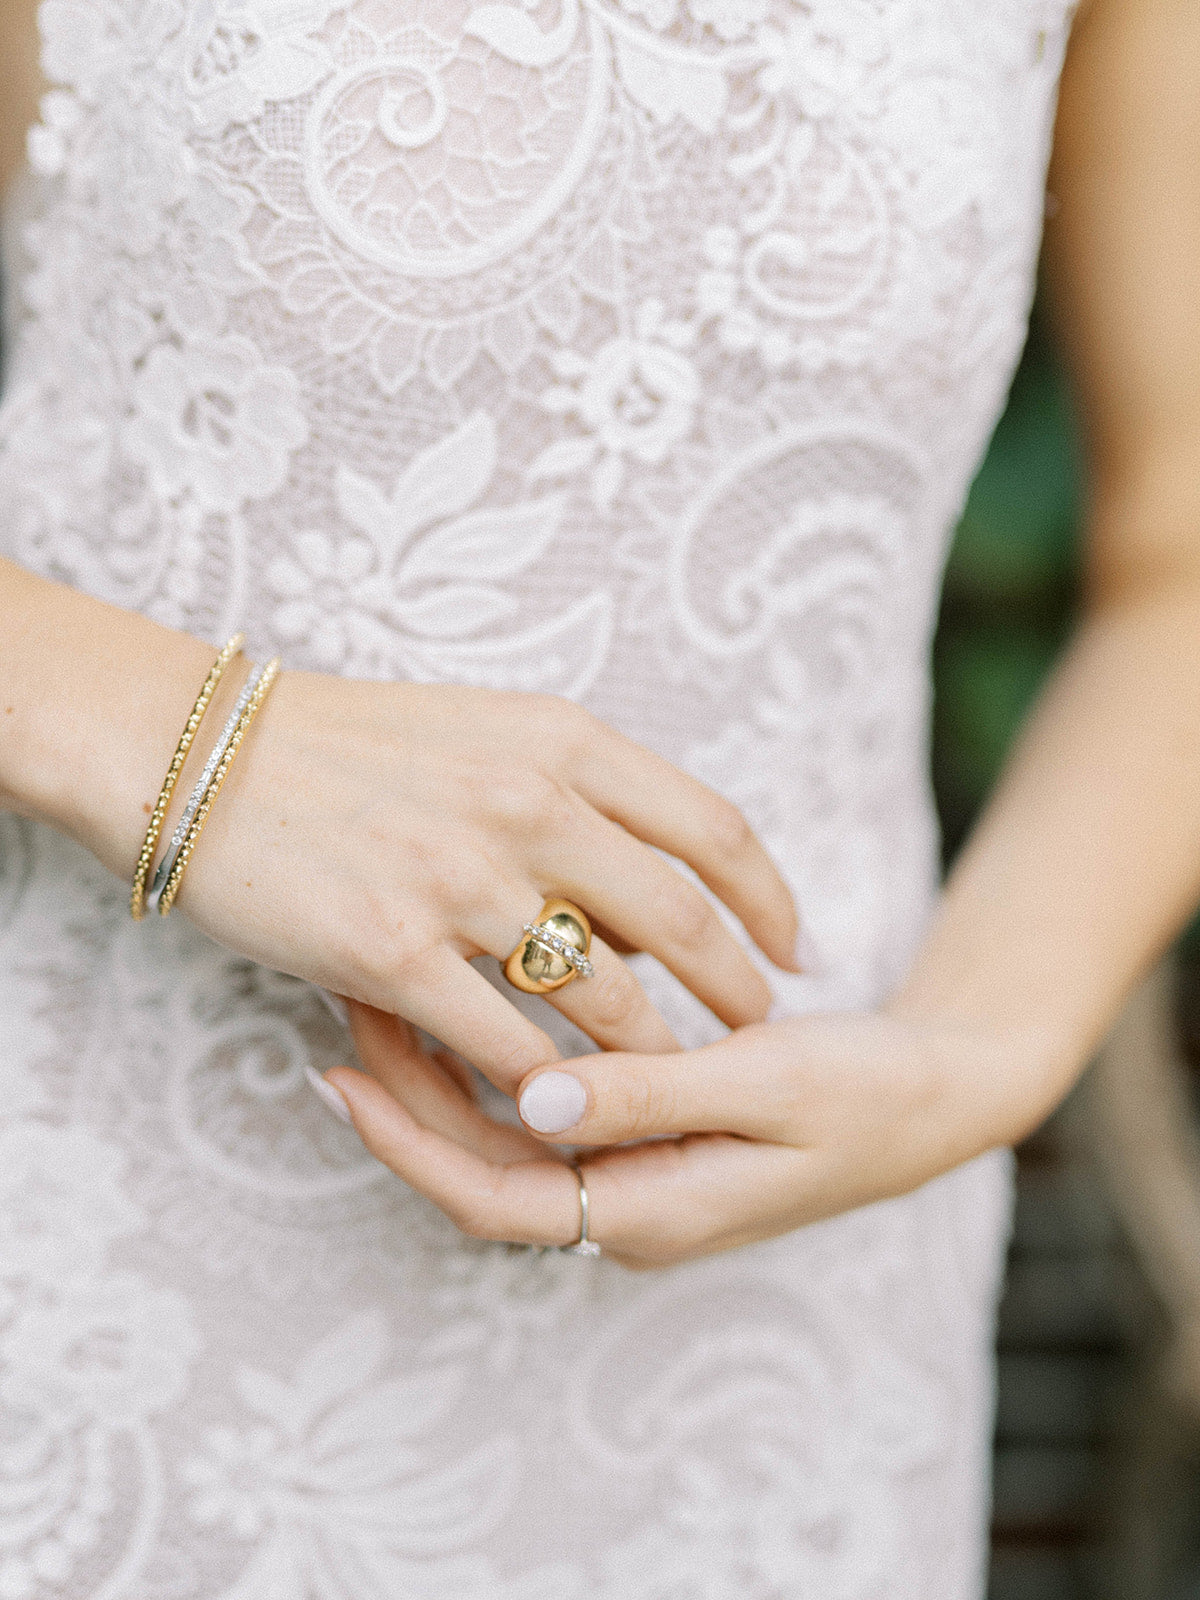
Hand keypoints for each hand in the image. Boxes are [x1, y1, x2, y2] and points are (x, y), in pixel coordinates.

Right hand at [172, 674, 798, 1094]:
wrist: (199, 752)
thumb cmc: (347, 744)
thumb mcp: (483, 732)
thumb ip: (576, 797)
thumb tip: (651, 890)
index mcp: (561, 741)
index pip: (712, 828)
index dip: (769, 898)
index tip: (792, 945)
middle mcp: (528, 804)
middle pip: (682, 923)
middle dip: (736, 990)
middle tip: (758, 1031)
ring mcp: (462, 881)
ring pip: (604, 998)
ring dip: (652, 1055)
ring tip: (674, 1082)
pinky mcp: (393, 952)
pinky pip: (503, 1044)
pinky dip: (546, 1086)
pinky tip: (566, 1107)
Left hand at [324, 1004, 1067, 1267]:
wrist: (937, 1093)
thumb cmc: (866, 1092)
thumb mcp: (764, 1085)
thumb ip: (647, 1093)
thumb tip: (532, 1097)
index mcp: (648, 1210)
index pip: (490, 1197)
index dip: (406, 1142)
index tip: (339, 1075)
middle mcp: (625, 1204)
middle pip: (479, 1166)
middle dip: (403, 1096)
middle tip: (344, 1003)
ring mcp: (633, 1171)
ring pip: (503, 1136)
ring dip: (440, 1072)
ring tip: (381, 992)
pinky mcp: (646, 1133)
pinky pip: (545, 1109)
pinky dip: (496, 1057)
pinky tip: (469, 998)